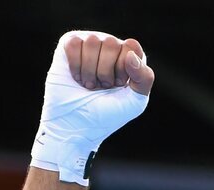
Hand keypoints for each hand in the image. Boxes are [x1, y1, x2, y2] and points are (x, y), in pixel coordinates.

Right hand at [31, 31, 153, 184]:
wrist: (77, 124)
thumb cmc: (108, 113)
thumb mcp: (135, 101)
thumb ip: (144, 77)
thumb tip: (131, 47)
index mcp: (130, 57)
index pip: (131, 47)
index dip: (123, 69)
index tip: (118, 85)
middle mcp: (111, 47)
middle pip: (110, 43)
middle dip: (105, 72)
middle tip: (102, 87)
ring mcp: (91, 44)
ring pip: (91, 41)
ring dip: (89, 71)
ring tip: (89, 85)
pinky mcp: (69, 45)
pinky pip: (74, 44)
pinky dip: (75, 66)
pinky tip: (76, 78)